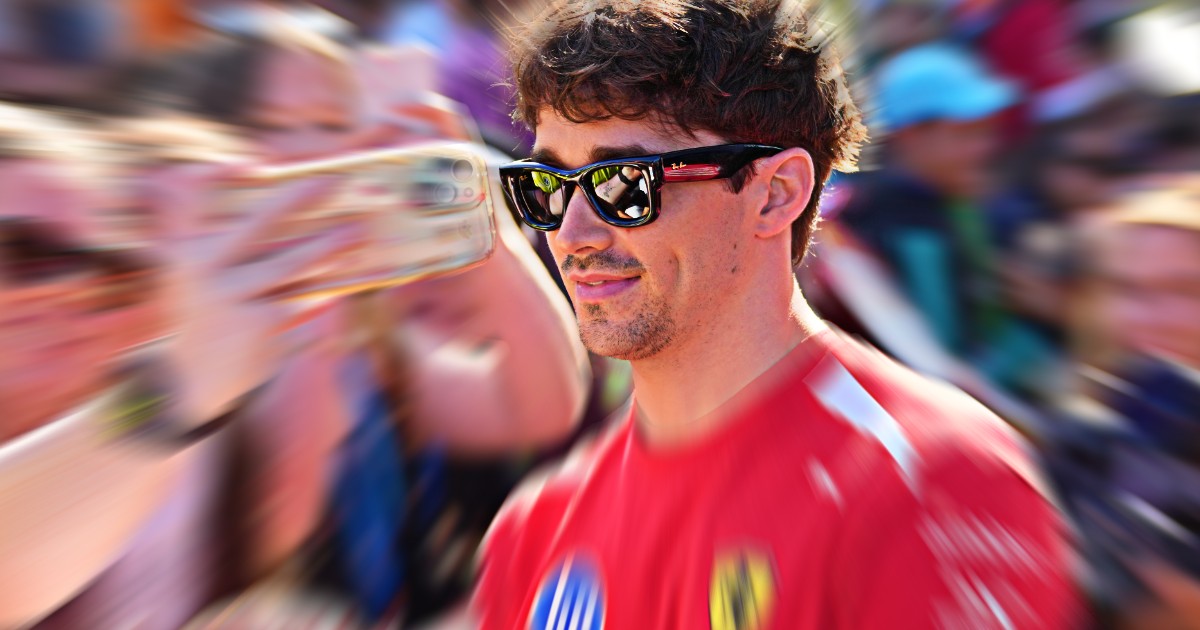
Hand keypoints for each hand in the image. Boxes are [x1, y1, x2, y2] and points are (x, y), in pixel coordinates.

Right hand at [146, 163, 364, 424]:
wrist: (192, 381)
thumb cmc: (206, 311)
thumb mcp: (197, 273)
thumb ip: (225, 239)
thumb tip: (285, 203)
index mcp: (187, 252)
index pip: (193, 201)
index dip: (216, 176)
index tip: (255, 164)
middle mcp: (206, 274)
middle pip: (260, 227)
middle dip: (300, 200)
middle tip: (336, 181)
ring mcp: (235, 304)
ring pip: (294, 267)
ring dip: (332, 249)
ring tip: (361, 233)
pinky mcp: (262, 332)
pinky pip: (305, 303)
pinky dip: (328, 293)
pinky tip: (350, 280)